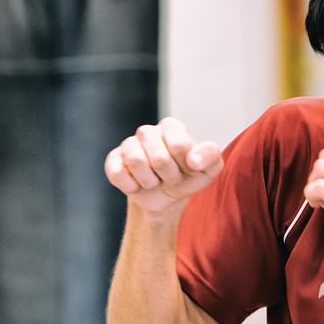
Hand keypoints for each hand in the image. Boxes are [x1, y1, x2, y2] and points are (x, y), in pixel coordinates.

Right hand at [104, 117, 222, 214]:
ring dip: (150, 182)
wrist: (166, 197)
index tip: (189, 168)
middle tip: (172, 178)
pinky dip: (132, 186)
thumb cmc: (188, 177)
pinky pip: (117, 173)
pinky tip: (138, 184)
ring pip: (135, 162)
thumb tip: (193, 159)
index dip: (185, 164)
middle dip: (170, 176)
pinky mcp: (113, 160)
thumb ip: (210, 157)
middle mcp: (148, 131)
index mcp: (172, 127)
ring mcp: (128, 144)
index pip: (179, 145)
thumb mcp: (209, 170)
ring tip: (156, 181)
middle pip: (158, 157)